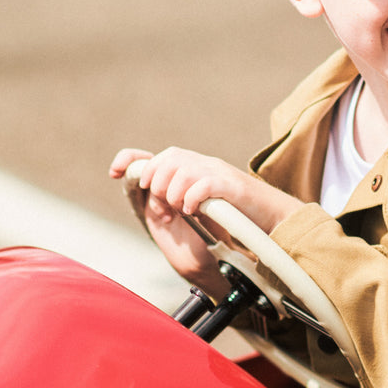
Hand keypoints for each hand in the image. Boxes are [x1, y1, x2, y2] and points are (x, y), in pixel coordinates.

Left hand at [109, 147, 303, 296]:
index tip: (115, 172)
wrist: (272, 230)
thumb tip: (153, 205)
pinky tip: (193, 210)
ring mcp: (218, 173)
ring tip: (182, 210)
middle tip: (166, 208)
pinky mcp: (232, 185)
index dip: (132, 161)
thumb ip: (173, 212)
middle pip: (166, 159)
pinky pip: (203, 183)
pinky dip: (191, 197)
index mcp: (194, 173)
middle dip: (156, 183)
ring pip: (180, 168)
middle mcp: (204, 167)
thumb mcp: (196, 220)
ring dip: (173, 193)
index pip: (157, 156)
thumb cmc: (235, 228)